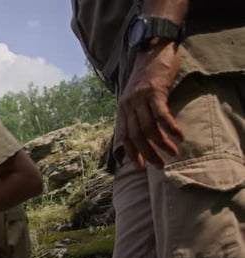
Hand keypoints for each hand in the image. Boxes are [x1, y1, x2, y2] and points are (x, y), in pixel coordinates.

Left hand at [117, 41, 183, 168]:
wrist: (151, 48)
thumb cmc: (146, 74)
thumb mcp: (134, 95)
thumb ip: (134, 112)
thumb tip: (140, 133)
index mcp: (122, 108)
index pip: (124, 135)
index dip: (132, 152)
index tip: (141, 165)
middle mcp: (128, 104)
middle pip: (136, 135)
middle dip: (148, 153)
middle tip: (160, 165)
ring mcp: (140, 98)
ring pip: (148, 128)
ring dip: (161, 144)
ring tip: (173, 153)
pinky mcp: (154, 91)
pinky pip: (161, 115)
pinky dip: (170, 128)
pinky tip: (179, 137)